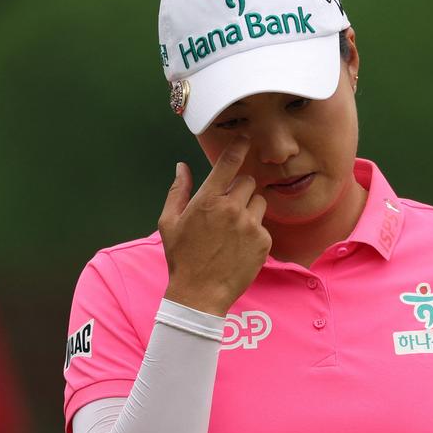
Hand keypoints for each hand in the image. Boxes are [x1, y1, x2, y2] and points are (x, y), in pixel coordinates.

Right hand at [159, 135, 270, 315]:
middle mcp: (231, 209)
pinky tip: (239, 246)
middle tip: (227, 208)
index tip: (245, 139)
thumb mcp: (169, 223)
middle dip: (239, 190)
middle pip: (247, 182)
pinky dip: (254, 231)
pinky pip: (263, 225)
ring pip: (258, 202)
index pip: (229, 164)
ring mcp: (250, 225)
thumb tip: (181, 167)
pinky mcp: (263, 242)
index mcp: (208, 201)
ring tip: (233, 229)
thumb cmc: (182, 258)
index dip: (239, 147)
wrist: (200, 293)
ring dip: (249, 209)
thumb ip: (178, 191)